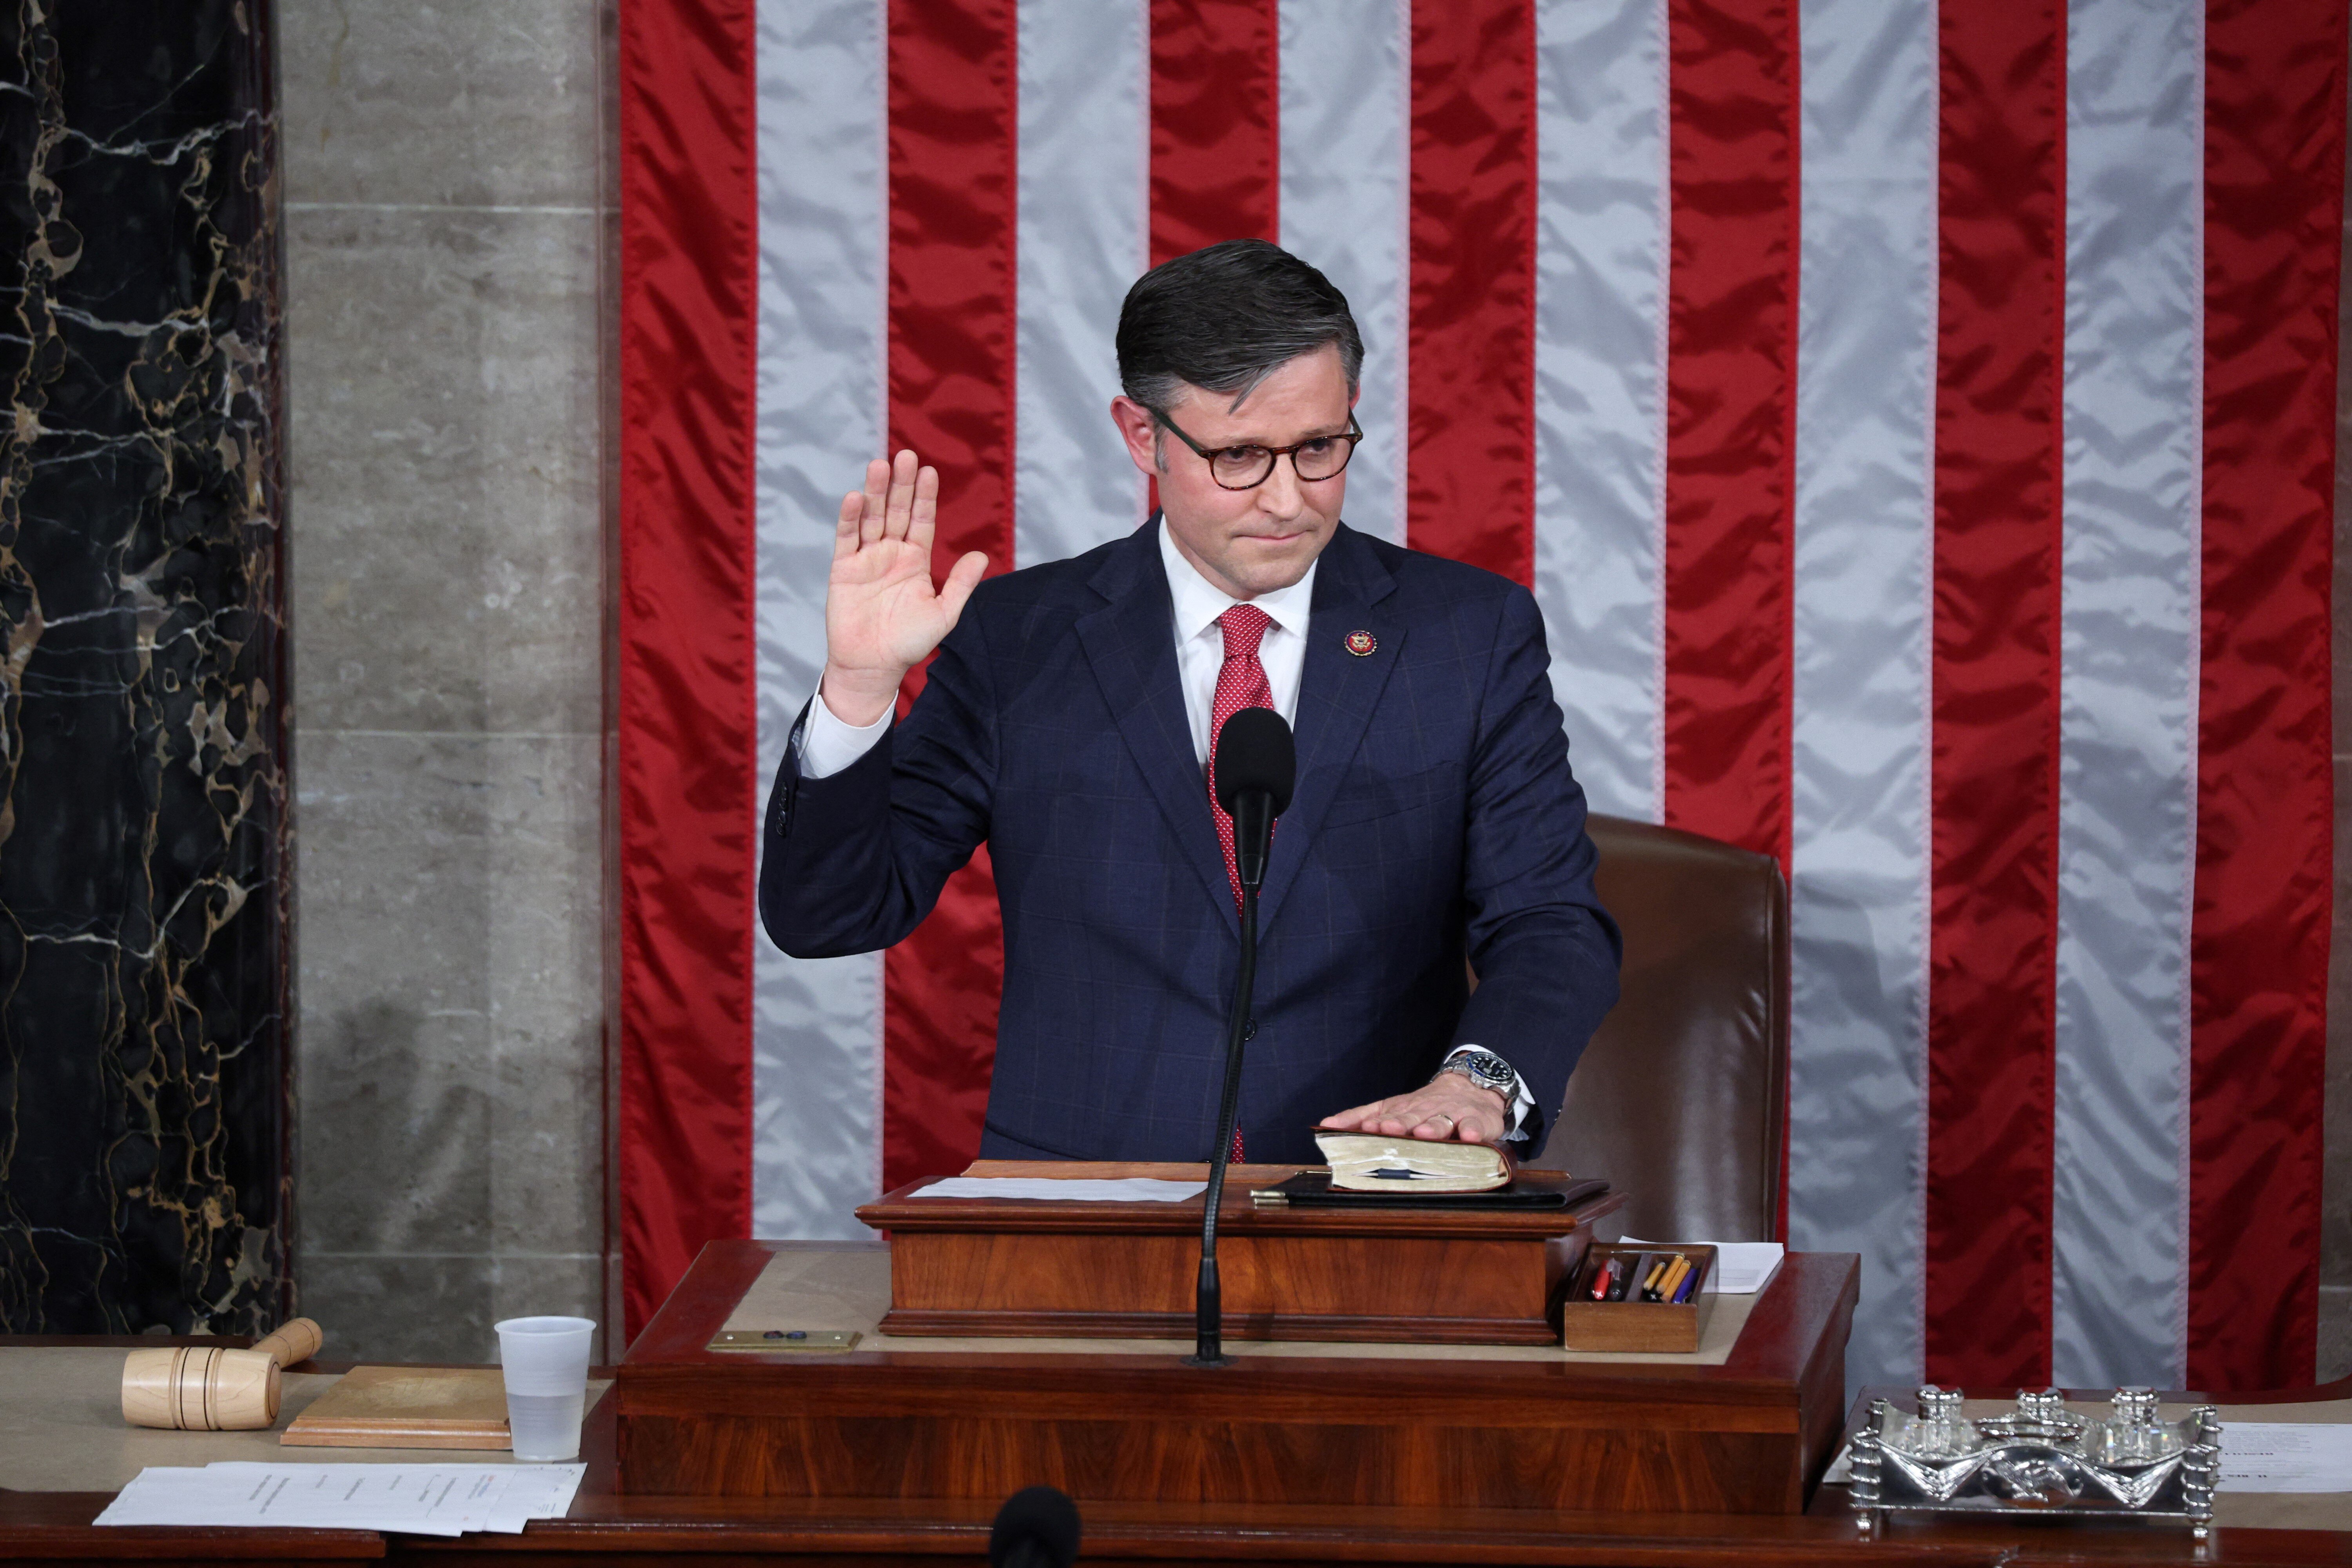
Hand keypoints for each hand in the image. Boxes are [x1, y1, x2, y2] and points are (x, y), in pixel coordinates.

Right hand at [820, 450, 988, 725]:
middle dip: (901, 484)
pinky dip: (850, 518)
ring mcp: (866, 558)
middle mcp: (891, 553)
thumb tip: (983, 556)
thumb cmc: (909, 643)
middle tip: (905, 455)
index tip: (929, 470)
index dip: (924, 496)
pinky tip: (855, 497)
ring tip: (880, 465)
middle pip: (897, 511)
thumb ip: (960, 584)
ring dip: (875, 492)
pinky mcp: (843, 568)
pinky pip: (846, 538)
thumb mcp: (943, 613)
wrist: (873, 665)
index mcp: (916, 560)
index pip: (922, 520)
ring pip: (872, 518)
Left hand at [1321, 1074, 1509, 1144]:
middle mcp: (1425, 1111)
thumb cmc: (1425, 1106)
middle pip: (1412, 1117)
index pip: (1387, 1115)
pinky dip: (1474, 1131)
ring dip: (1433, 1127)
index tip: (1366, 1128)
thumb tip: (1324, 1125)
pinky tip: (1470, 1136)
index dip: (1377, 1122)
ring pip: (1442, 1121)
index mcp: (1403, 1109)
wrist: (1471, 1087)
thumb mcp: (1391, 1108)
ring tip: (1425, 1134)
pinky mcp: (1478, 1121)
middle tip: (1389, 1129)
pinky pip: (1476, 1126)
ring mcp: (1453, 1115)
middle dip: (1401, 1124)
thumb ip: (1359, 1117)